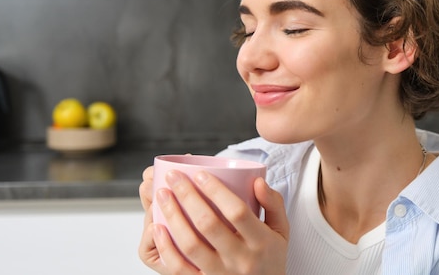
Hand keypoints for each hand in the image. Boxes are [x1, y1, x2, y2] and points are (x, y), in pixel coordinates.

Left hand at [139, 169, 288, 274]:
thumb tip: (257, 181)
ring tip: (162, 195)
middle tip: (173, 178)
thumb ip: (273, 203)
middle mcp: (240, 259)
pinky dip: (166, 248)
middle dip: (187, 196)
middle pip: (209, 224)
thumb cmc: (270, 257)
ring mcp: (220, 274)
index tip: (200, 174)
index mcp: (261, 242)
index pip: (237, 211)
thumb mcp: (281, 230)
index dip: (216, 191)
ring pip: (190, 245)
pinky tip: (157, 228)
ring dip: (173, 217)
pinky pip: (179, 269)